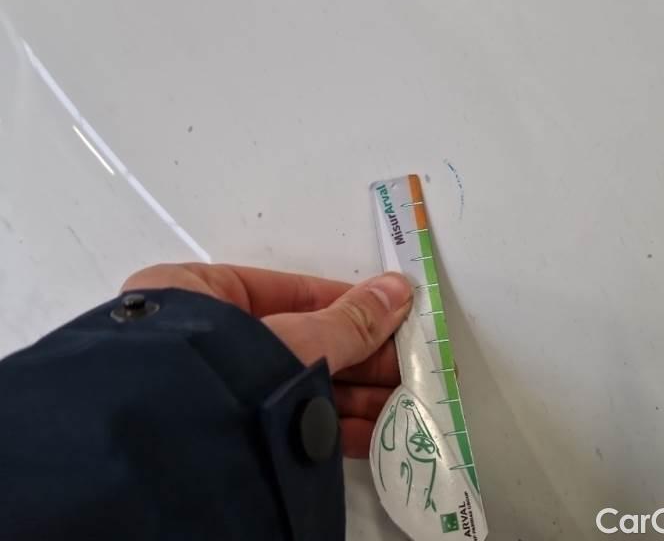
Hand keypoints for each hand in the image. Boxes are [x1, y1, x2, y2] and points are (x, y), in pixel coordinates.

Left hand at [121, 263, 411, 457]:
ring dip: (355, 396)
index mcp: (198, 294)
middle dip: (363, 358)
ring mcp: (214, 390)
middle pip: (301, 342)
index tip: (392, 317)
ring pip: (298, 386)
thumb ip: (348, 321)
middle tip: (411, 368)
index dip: (349, 305)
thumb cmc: (224, 374)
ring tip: (405, 402)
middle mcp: (201, 340)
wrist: (170, 455)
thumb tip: (398, 290)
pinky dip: (332, 426)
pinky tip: (375, 431)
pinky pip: (287, 420)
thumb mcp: (294, 340)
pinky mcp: (229, 434)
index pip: (289, 291)